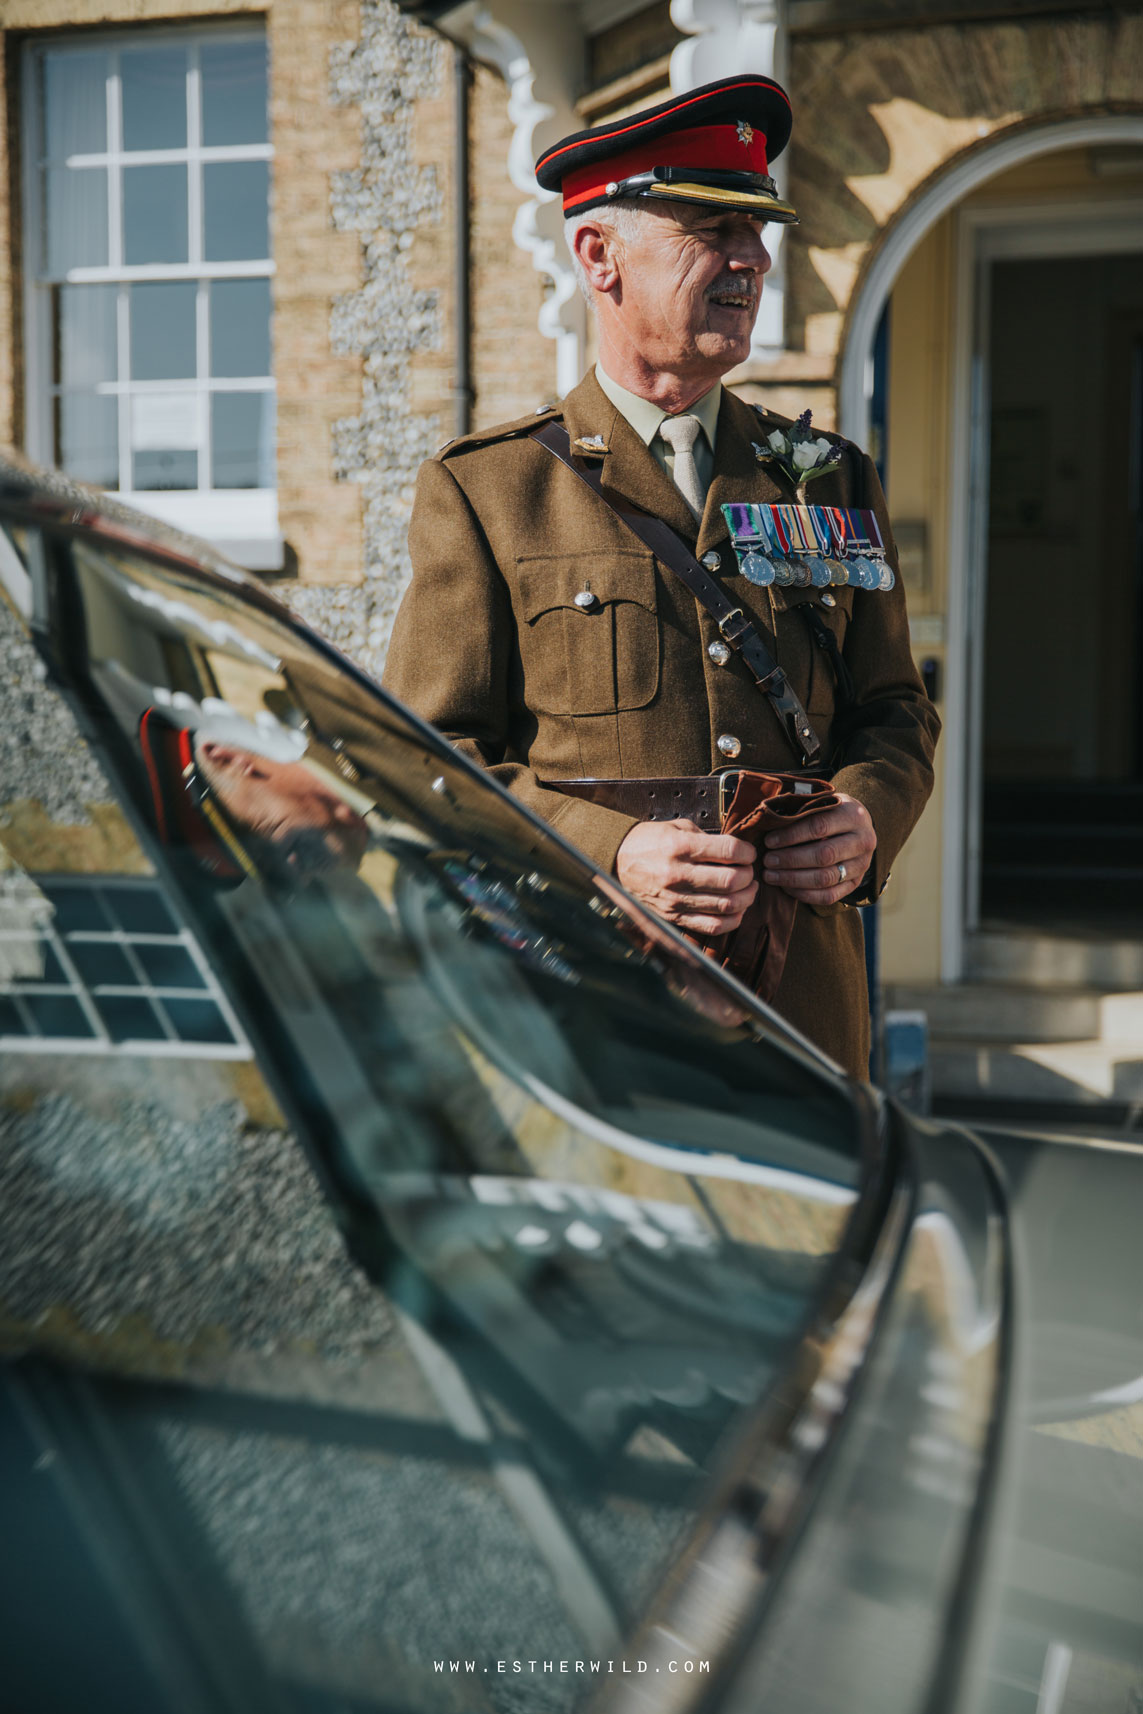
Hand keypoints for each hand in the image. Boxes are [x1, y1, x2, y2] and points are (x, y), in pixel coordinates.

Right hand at [616, 818, 757, 936]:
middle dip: (749, 875)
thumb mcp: (676, 827)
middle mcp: (678, 875)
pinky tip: (736, 909)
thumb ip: (706, 837)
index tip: (749, 853)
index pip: (729, 851)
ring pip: (726, 906)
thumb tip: (735, 851)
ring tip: (747, 889)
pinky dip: (732, 920)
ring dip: (746, 898)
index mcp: (680, 847)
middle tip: (749, 871)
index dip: (747, 852)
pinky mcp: (674, 917)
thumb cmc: (648, 842)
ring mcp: (676, 899)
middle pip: (731, 881)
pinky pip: (712, 926)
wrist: (617, 862)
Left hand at [761, 792, 875, 905]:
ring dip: (793, 879)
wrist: (858, 827)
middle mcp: (864, 841)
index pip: (819, 827)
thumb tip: (768, 820)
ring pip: (826, 878)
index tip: (769, 841)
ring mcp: (862, 864)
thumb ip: (801, 810)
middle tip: (767, 861)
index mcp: (854, 815)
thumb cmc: (830, 812)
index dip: (791, 835)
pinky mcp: (856, 883)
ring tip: (771, 875)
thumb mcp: (822, 803)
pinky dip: (804, 894)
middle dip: (790, 860)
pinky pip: (829, 896)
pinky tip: (786, 887)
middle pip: (824, 855)